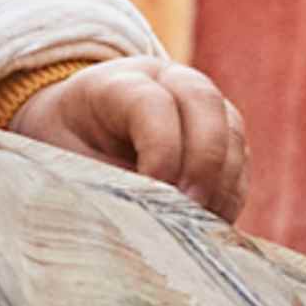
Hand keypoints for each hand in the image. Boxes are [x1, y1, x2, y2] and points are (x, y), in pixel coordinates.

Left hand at [5, 57, 247, 221]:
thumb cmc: (66, 146)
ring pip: (231, 131)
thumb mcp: (66, 159)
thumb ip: (102, 181)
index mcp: (115, 82)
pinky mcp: (219, 133)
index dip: (160, 149)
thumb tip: (143, 220)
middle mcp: (164, 80)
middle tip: (190, 208)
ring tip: (200, 224)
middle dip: (203, 160)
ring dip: (222, 182)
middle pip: (203, 101)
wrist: (75, 129)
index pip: (151, 102)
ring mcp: (197, 104)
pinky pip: (240, 160)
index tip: (154, 191)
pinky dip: (231, 193)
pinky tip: (210, 223)